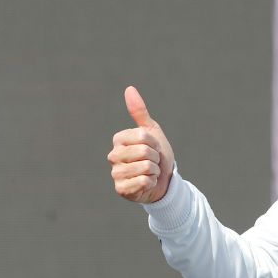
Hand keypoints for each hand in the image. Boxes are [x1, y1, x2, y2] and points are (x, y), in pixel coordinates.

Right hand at [108, 85, 175, 203]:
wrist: (164, 180)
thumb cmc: (157, 154)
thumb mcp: (152, 131)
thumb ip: (139, 112)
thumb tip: (129, 88)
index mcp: (119, 139)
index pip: (143, 136)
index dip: (154, 143)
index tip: (154, 147)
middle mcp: (113, 156)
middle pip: (144, 151)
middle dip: (155, 157)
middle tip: (153, 161)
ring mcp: (115, 173)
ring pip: (145, 167)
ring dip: (154, 170)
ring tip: (149, 172)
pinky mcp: (120, 189)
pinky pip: (142, 181)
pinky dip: (151, 182)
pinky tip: (146, 183)